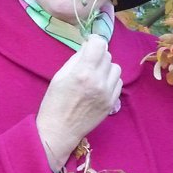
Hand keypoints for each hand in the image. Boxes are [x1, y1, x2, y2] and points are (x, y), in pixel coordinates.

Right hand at [36, 35, 121, 171]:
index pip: (99, 44)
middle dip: (98, 55)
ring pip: (116, 67)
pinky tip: (99, 86)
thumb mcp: (59, 76)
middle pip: (107, 55)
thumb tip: (88, 47)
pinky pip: (118, 82)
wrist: (60, 131)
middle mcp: (99, 81)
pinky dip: (110, 80)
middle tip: (87, 63)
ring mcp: (108, 93)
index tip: (88, 45)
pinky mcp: (112, 102)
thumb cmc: (54, 103)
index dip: (94, 41)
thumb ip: (76, 59)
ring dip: (106, 67)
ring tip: (94, 75)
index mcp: (83, 72)